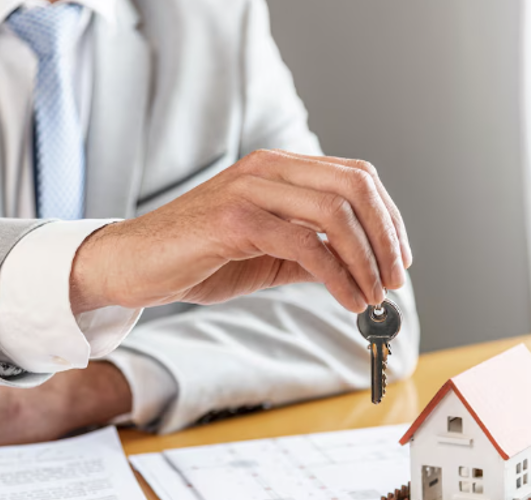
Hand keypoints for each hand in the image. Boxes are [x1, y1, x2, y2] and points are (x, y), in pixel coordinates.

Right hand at [70, 149, 412, 314]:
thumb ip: (309, 253)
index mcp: (278, 169)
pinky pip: (305, 245)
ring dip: (367, 259)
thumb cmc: (194, 258)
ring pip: (336, 212)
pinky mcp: (234, 221)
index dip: (389, 217)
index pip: (356, 177)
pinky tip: (348, 300)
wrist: (131, 265)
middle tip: (395, 279)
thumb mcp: (266, 253)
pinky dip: (338, 277)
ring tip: (375, 296)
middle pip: (356, 187)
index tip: (400, 258)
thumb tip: (359, 272)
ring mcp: (251, 190)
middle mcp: (268, 168)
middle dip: (387, 236)